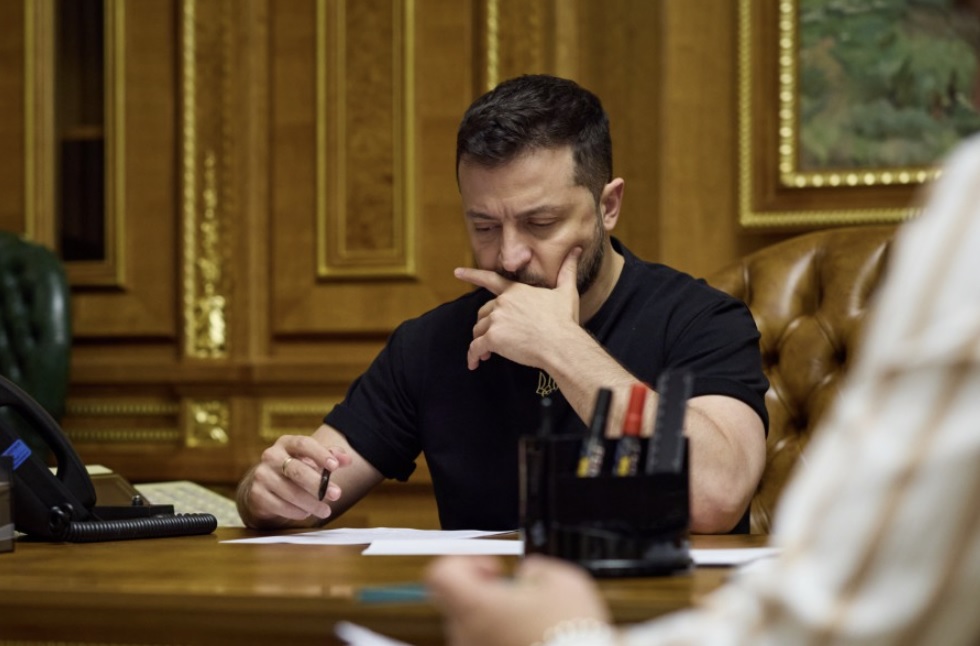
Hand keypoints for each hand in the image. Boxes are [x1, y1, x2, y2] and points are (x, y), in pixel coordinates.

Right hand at [239, 434, 351, 527]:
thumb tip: (347, 459)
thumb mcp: (312, 459)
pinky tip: (306, 513)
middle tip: (336, 495)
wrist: (265, 485)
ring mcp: (261, 475)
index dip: (320, 454)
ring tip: (325, 510)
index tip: (335, 467)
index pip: (303, 444)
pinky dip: (296, 512)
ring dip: (311, 504)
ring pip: (290, 492)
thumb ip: (331, 456)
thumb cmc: (296, 468)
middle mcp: (271, 456)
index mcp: (287, 443)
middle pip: (297, 470)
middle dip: (318, 484)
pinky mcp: (256, 494)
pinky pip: (280, 506)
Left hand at [426, 554, 610, 645]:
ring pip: (473, 627)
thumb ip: (536, 568)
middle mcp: (465, 635)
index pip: (441, 573)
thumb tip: (528, 573)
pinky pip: (486, 645)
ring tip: (533, 622)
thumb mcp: (562, 582)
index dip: (464, 560)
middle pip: (457, 601)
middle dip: (485, 591)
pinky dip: (503, 638)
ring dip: (497, 618)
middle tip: (517, 593)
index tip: (491, 566)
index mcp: (475, 606)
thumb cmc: (568, 636)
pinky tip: (533, 638)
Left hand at [455, 247, 581, 369]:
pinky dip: (473, 356)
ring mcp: (496, 320)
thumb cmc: (564, 320)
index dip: (472, 275)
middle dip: (486, 324)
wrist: (561, 344)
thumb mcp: (566, 292)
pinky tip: (475, 363)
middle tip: (494, 336)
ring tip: (488, 353)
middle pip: (484, 312)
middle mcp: (502, 303)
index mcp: (516, 291)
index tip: (457, 272)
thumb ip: (567, 270)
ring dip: (481, 340)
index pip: (490, 279)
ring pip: (479, 330)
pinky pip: (476, 348)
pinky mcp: (493, 339)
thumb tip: (577, 250)